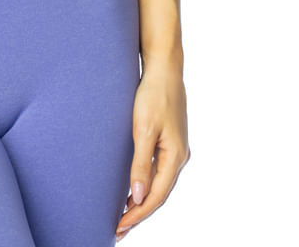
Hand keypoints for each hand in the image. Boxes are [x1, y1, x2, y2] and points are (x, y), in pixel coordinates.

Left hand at [116, 63, 189, 240]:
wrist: (164, 68)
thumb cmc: (153, 95)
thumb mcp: (143, 130)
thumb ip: (141, 164)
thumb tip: (138, 197)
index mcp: (175, 157)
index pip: (155, 196)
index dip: (138, 215)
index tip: (119, 227)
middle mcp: (179, 157)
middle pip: (159, 194)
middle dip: (139, 213)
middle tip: (119, 230)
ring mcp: (176, 148)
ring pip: (160, 184)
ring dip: (143, 201)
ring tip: (123, 216)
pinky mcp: (170, 140)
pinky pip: (159, 171)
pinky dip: (147, 184)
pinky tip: (134, 189)